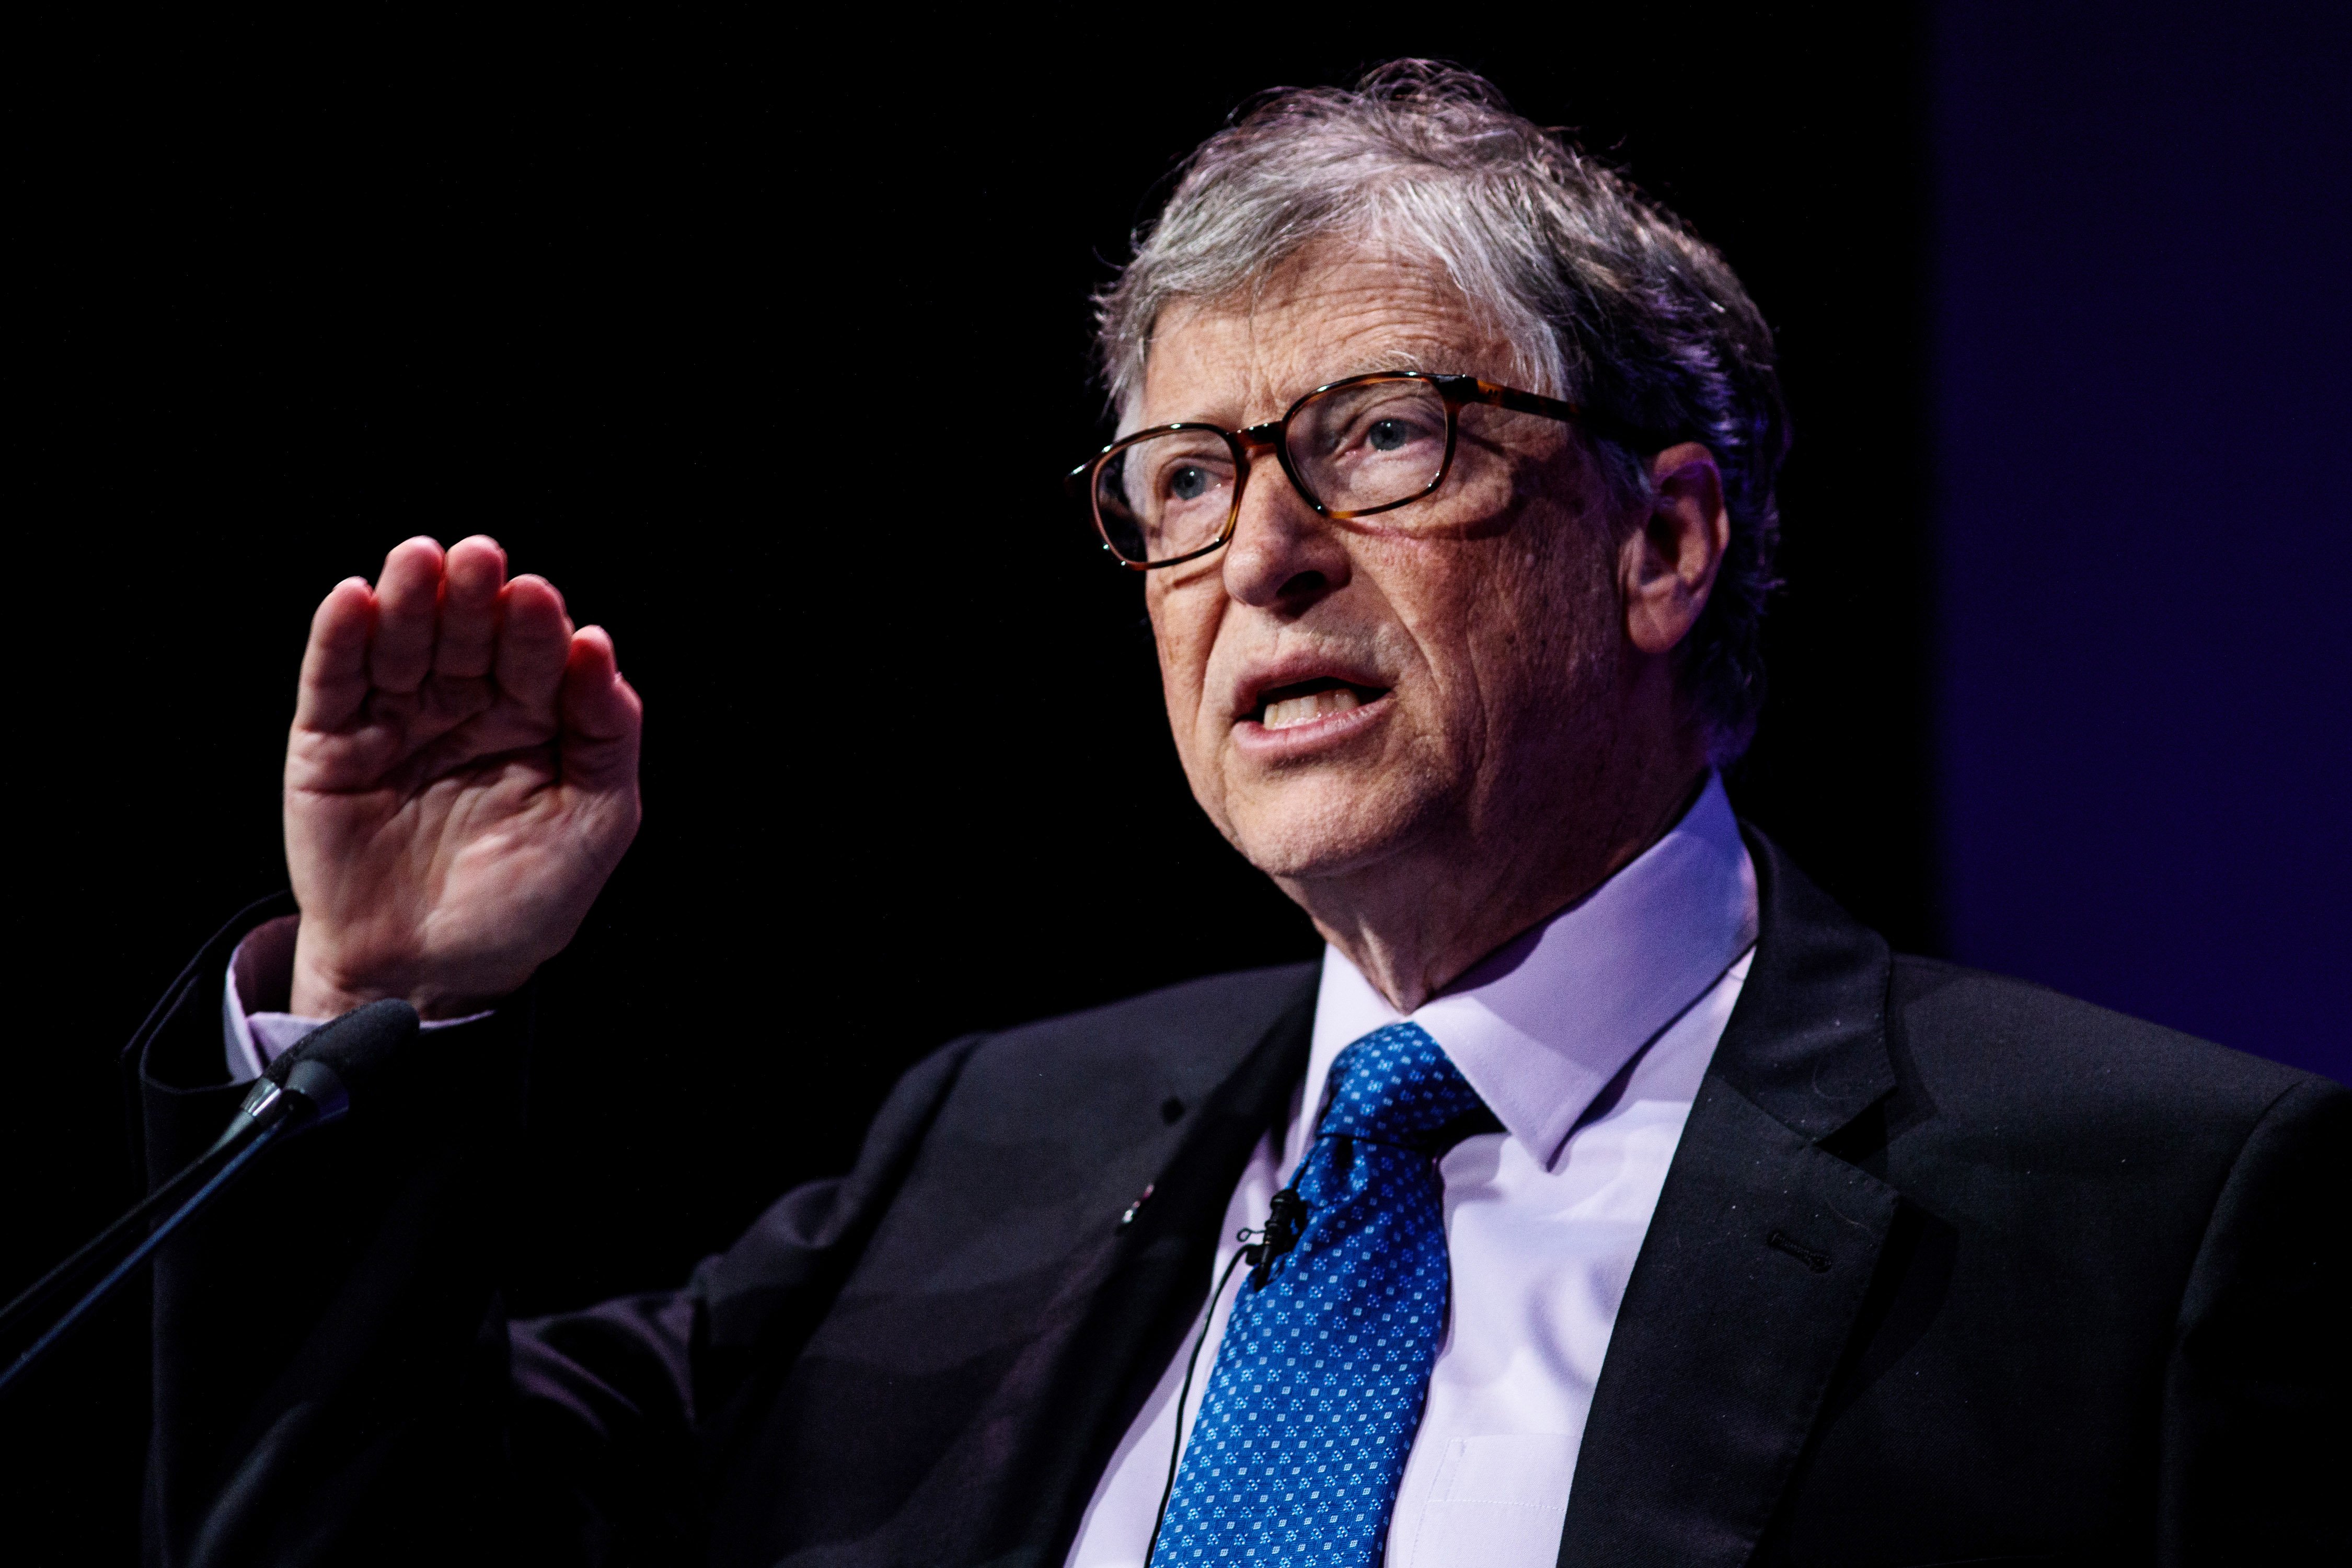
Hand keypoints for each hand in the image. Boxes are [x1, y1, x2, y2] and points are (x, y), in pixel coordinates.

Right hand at [284, 535, 642, 1018]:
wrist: (433, 974)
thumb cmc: (524, 899)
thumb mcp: (594, 823)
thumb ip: (606, 736)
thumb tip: (598, 648)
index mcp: (535, 715)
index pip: (538, 656)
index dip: (537, 628)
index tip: (539, 600)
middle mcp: (466, 703)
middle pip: (468, 634)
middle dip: (473, 596)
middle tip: (480, 557)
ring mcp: (396, 716)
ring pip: (402, 642)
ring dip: (410, 597)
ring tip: (421, 559)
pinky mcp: (331, 740)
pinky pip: (334, 680)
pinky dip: (339, 637)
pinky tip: (354, 598)